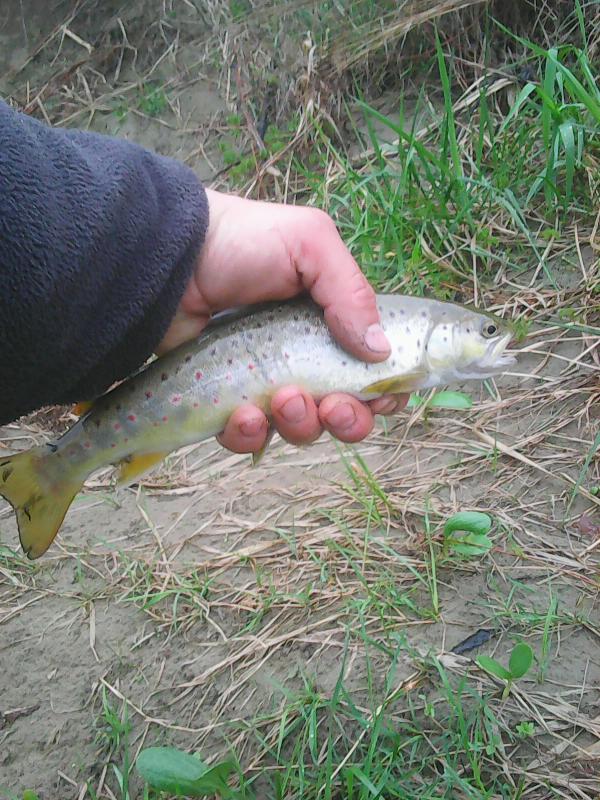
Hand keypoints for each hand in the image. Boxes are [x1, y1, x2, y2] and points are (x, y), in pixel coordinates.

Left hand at [158, 189, 406, 452]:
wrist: (170, 257)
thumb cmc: (242, 241)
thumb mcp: (309, 243)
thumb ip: (351, 292)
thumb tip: (381, 351)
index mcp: (333, 324)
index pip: (373, 374)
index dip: (383, 395)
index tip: (378, 399)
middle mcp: (305, 360)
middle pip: (344, 413)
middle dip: (347, 420)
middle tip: (332, 407)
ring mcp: (265, 383)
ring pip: (299, 430)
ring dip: (300, 425)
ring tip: (282, 398)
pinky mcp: (226, 402)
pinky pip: (248, 437)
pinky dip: (249, 434)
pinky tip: (241, 414)